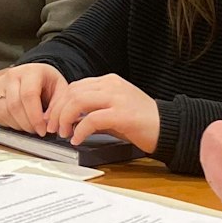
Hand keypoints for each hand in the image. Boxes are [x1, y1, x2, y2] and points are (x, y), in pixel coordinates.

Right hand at [0, 64, 67, 135]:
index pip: (28, 95)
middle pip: (14, 105)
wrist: (35, 75)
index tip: (42, 130)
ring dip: (18, 125)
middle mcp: (11, 75)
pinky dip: (8, 124)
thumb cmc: (47, 82)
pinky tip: (19, 122)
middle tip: (37, 131)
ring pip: (3, 112)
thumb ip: (57, 107)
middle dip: (27, 124)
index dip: (35, 117)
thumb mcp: (60, 90)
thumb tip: (48, 125)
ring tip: (30, 126)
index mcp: (30, 72)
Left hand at [42, 73, 159, 151]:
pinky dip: (80, 130)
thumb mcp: (114, 110)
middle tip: (53, 128)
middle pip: (72, 92)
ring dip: (65, 119)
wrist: (169, 127)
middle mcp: (111, 85)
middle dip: (57, 111)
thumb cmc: (142, 122)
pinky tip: (77, 140)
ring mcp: (117, 98)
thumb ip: (93, 110)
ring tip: (63, 134)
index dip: (59, 103)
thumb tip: (71, 120)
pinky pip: (91, 119)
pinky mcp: (122, 114)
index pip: (74, 87)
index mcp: (109, 82)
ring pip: (77, 101)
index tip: (52, 118)